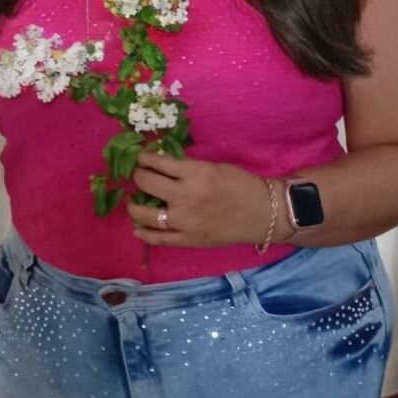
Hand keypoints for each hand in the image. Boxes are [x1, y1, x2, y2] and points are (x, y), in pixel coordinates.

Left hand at [127, 150, 292, 247]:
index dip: (144, 158)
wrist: (262, 214)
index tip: (141, 157)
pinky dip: (143, 232)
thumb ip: (189, 167)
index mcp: (196, 174)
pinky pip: (157, 238)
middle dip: (138, 175)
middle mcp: (186, 196)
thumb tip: (163, 164)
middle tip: (138, 174)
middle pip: (146, 183)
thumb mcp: (215, 167)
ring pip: (145, 214)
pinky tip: (138, 226)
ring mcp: (184, 221)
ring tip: (134, 201)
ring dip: (134, 205)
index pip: (158, 162)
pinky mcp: (187, 240)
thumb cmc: (242, 185)